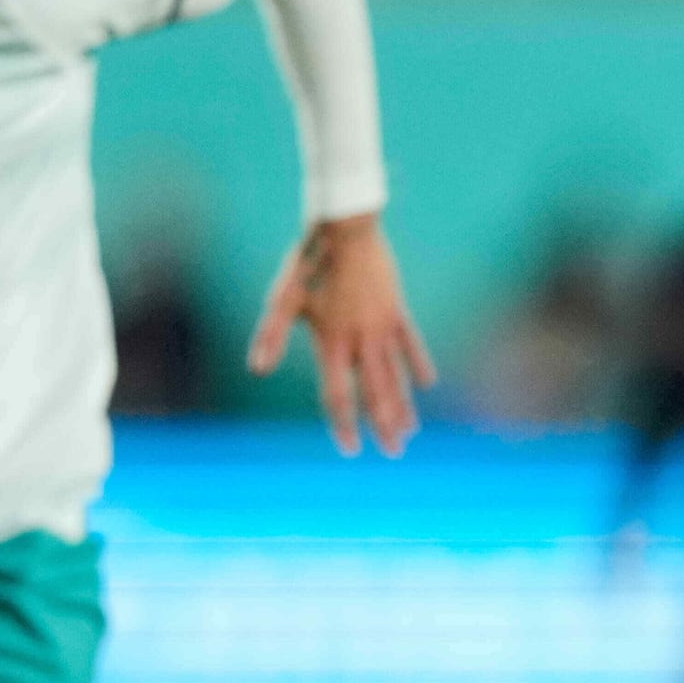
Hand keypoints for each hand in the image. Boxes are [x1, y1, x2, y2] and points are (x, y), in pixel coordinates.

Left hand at [249, 211, 435, 455]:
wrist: (345, 229)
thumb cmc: (307, 263)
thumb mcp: (282, 300)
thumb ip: (270, 335)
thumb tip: (257, 369)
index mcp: (331, 341)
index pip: (338, 394)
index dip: (343, 424)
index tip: (350, 449)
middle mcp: (360, 339)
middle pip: (375, 392)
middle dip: (383, 426)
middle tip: (393, 453)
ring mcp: (382, 325)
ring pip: (396, 374)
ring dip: (403, 404)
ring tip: (409, 431)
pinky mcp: (396, 310)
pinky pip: (410, 343)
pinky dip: (418, 364)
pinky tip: (426, 385)